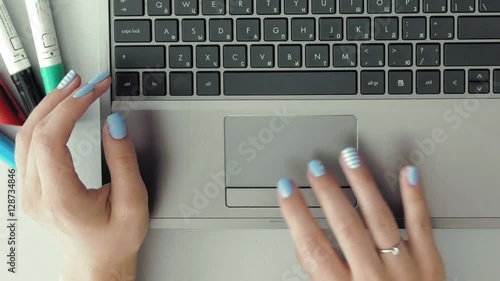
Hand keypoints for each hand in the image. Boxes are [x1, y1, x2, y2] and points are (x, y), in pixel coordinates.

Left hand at [15, 70, 148, 280]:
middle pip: (34, 132)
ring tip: (72, 88)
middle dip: (61, 100)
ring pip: (26, 136)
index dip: (71, 108)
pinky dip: (44, 121)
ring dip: (49, 107)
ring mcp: (29, 191)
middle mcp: (37, 194)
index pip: (51, 139)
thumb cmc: (115, 240)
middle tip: (86, 82)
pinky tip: (59, 110)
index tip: (94, 91)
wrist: (97, 263)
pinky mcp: (32, 187)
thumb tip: (114, 124)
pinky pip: (28, 145)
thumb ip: (123, 160)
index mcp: (60, 199)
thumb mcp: (133, 201)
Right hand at [277, 148, 444, 280]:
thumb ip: (319, 275)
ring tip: (350, 159)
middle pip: (345, 226)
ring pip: (379, 218)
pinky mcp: (430, 265)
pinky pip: (421, 226)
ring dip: (362, 185)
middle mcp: (372, 278)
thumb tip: (302, 244)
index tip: (286, 191)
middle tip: (316, 168)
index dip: (296, 215)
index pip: (312, 247)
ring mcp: (404, 270)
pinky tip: (406, 174)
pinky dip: (415, 197)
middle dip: (327, 192)